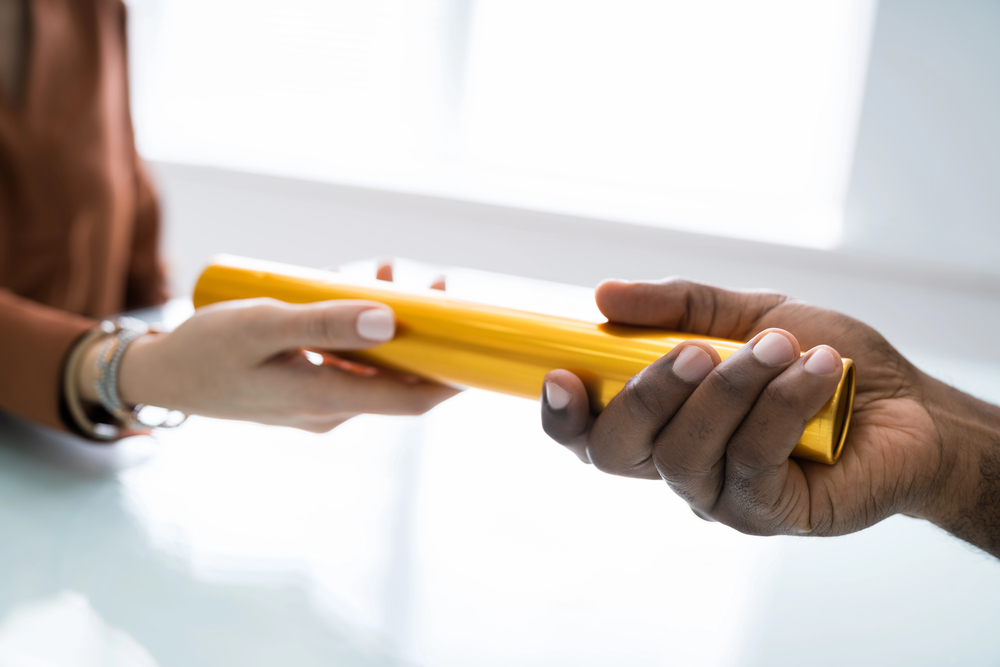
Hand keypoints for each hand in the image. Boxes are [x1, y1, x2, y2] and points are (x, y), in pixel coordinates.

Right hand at [79, 260, 456, 432]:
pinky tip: (346, 292)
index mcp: (326, 401)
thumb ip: (325, 322)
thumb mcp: (264, 326)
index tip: (478, 345)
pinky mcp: (305, 391)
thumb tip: (390, 321)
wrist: (161, 378)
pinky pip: (347, 363)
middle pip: (397, 377)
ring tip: (384, 272)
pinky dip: (357, 330)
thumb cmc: (206, 349)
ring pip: (372, 366)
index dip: (453, 377)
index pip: (413, 400)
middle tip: (433, 287)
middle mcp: (330, 411)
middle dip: (420, 334)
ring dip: (386, 323)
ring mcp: (318, 404)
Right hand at [541, 278, 999, 548]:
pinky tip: (814, 369)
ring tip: (780, 346)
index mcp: (661, 423)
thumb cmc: (819, 359)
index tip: (559, 373)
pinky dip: (779, 405)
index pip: (588, 435)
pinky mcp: (770, 513)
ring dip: (730, 390)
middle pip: (616, 452)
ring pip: (683, 455)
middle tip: (695, 349)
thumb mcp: (747, 314)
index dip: (561, 415)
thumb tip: (602, 295)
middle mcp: (679, 466)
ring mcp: (719, 498)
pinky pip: (750, 461)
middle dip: (646, 396)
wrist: (909, 404)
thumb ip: (677, 307)